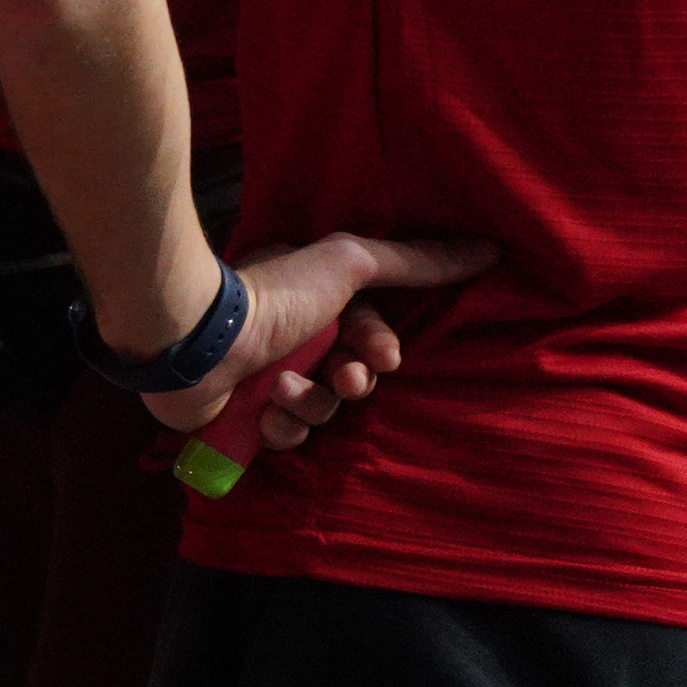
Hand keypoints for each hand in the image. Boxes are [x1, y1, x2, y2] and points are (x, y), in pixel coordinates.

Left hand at [154, 230, 497, 448]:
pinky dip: (279, 426)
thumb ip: (415, 261)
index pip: (366, 334)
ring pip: (318, 410)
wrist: (198, 340)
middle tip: (342, 379)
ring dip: (309, 403)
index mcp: (308, 299)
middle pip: (348, 376)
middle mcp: (284, 336)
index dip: (380, 349)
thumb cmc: (274, 295)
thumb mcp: (351, 263)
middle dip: (352, 382)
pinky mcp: (239, 416)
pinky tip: (263, 410)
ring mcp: (259, 377)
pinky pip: (283, 436)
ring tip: (282, 387)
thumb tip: (487, 249)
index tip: (382, 356)